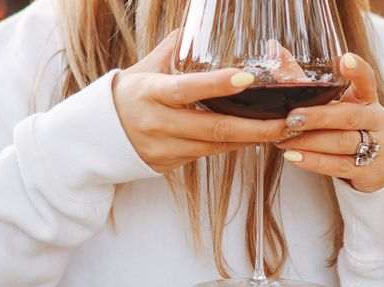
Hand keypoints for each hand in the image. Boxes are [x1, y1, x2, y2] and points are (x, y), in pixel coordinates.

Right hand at [112, 31, 295, 172]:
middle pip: (213, 128)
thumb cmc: (127, 95)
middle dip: (254, 127)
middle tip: (286, 121)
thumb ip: (174, 49)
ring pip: (214, 146)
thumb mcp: (146, 68)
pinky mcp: (168, 164)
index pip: (188, 89)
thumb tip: (197, 24)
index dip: (218, 85)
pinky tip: (252, 138)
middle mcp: (158, 123)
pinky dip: (231, 147)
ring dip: (249, 139)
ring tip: (280, 129)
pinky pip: (206, 156)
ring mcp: (163, 148)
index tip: (248, 78)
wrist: (96, 135)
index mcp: (151, 93)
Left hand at [276, 53, 383, 192]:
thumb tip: (274, 49)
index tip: (343, 60)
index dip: (356, 70)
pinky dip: (314, 161)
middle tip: (291, 118)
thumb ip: (304, 81)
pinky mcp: (371, 170)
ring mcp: (378, 145)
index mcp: (367, 98)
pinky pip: (339, 165)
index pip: (367, 79)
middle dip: (318, 117)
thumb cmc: (344, 128)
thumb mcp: (332, 104)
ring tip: (283, 140)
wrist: (375, 166)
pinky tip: (293, 158)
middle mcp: (377, 118)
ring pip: (342, 142)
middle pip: (347, 116)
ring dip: (310, 141)